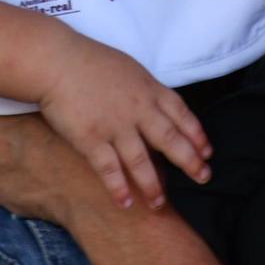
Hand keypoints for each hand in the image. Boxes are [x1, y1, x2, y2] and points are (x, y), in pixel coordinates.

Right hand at [36, 41, 212, 209]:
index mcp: (148, 89)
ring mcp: (115, 126)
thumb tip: (159, 106)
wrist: (56, 61)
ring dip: (153, 185)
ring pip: (141, 161)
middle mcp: (137, 109)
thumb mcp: (129, 69)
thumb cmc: (90, 61)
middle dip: (190, 161)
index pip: (181, 114)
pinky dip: (118, 187)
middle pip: (170, 139)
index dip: (196, 134)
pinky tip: (125, 203)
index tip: (207, 152)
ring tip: (159, 204)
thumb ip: (146, 90)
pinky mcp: (91, 139)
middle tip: (203, 178)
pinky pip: (109, 168)